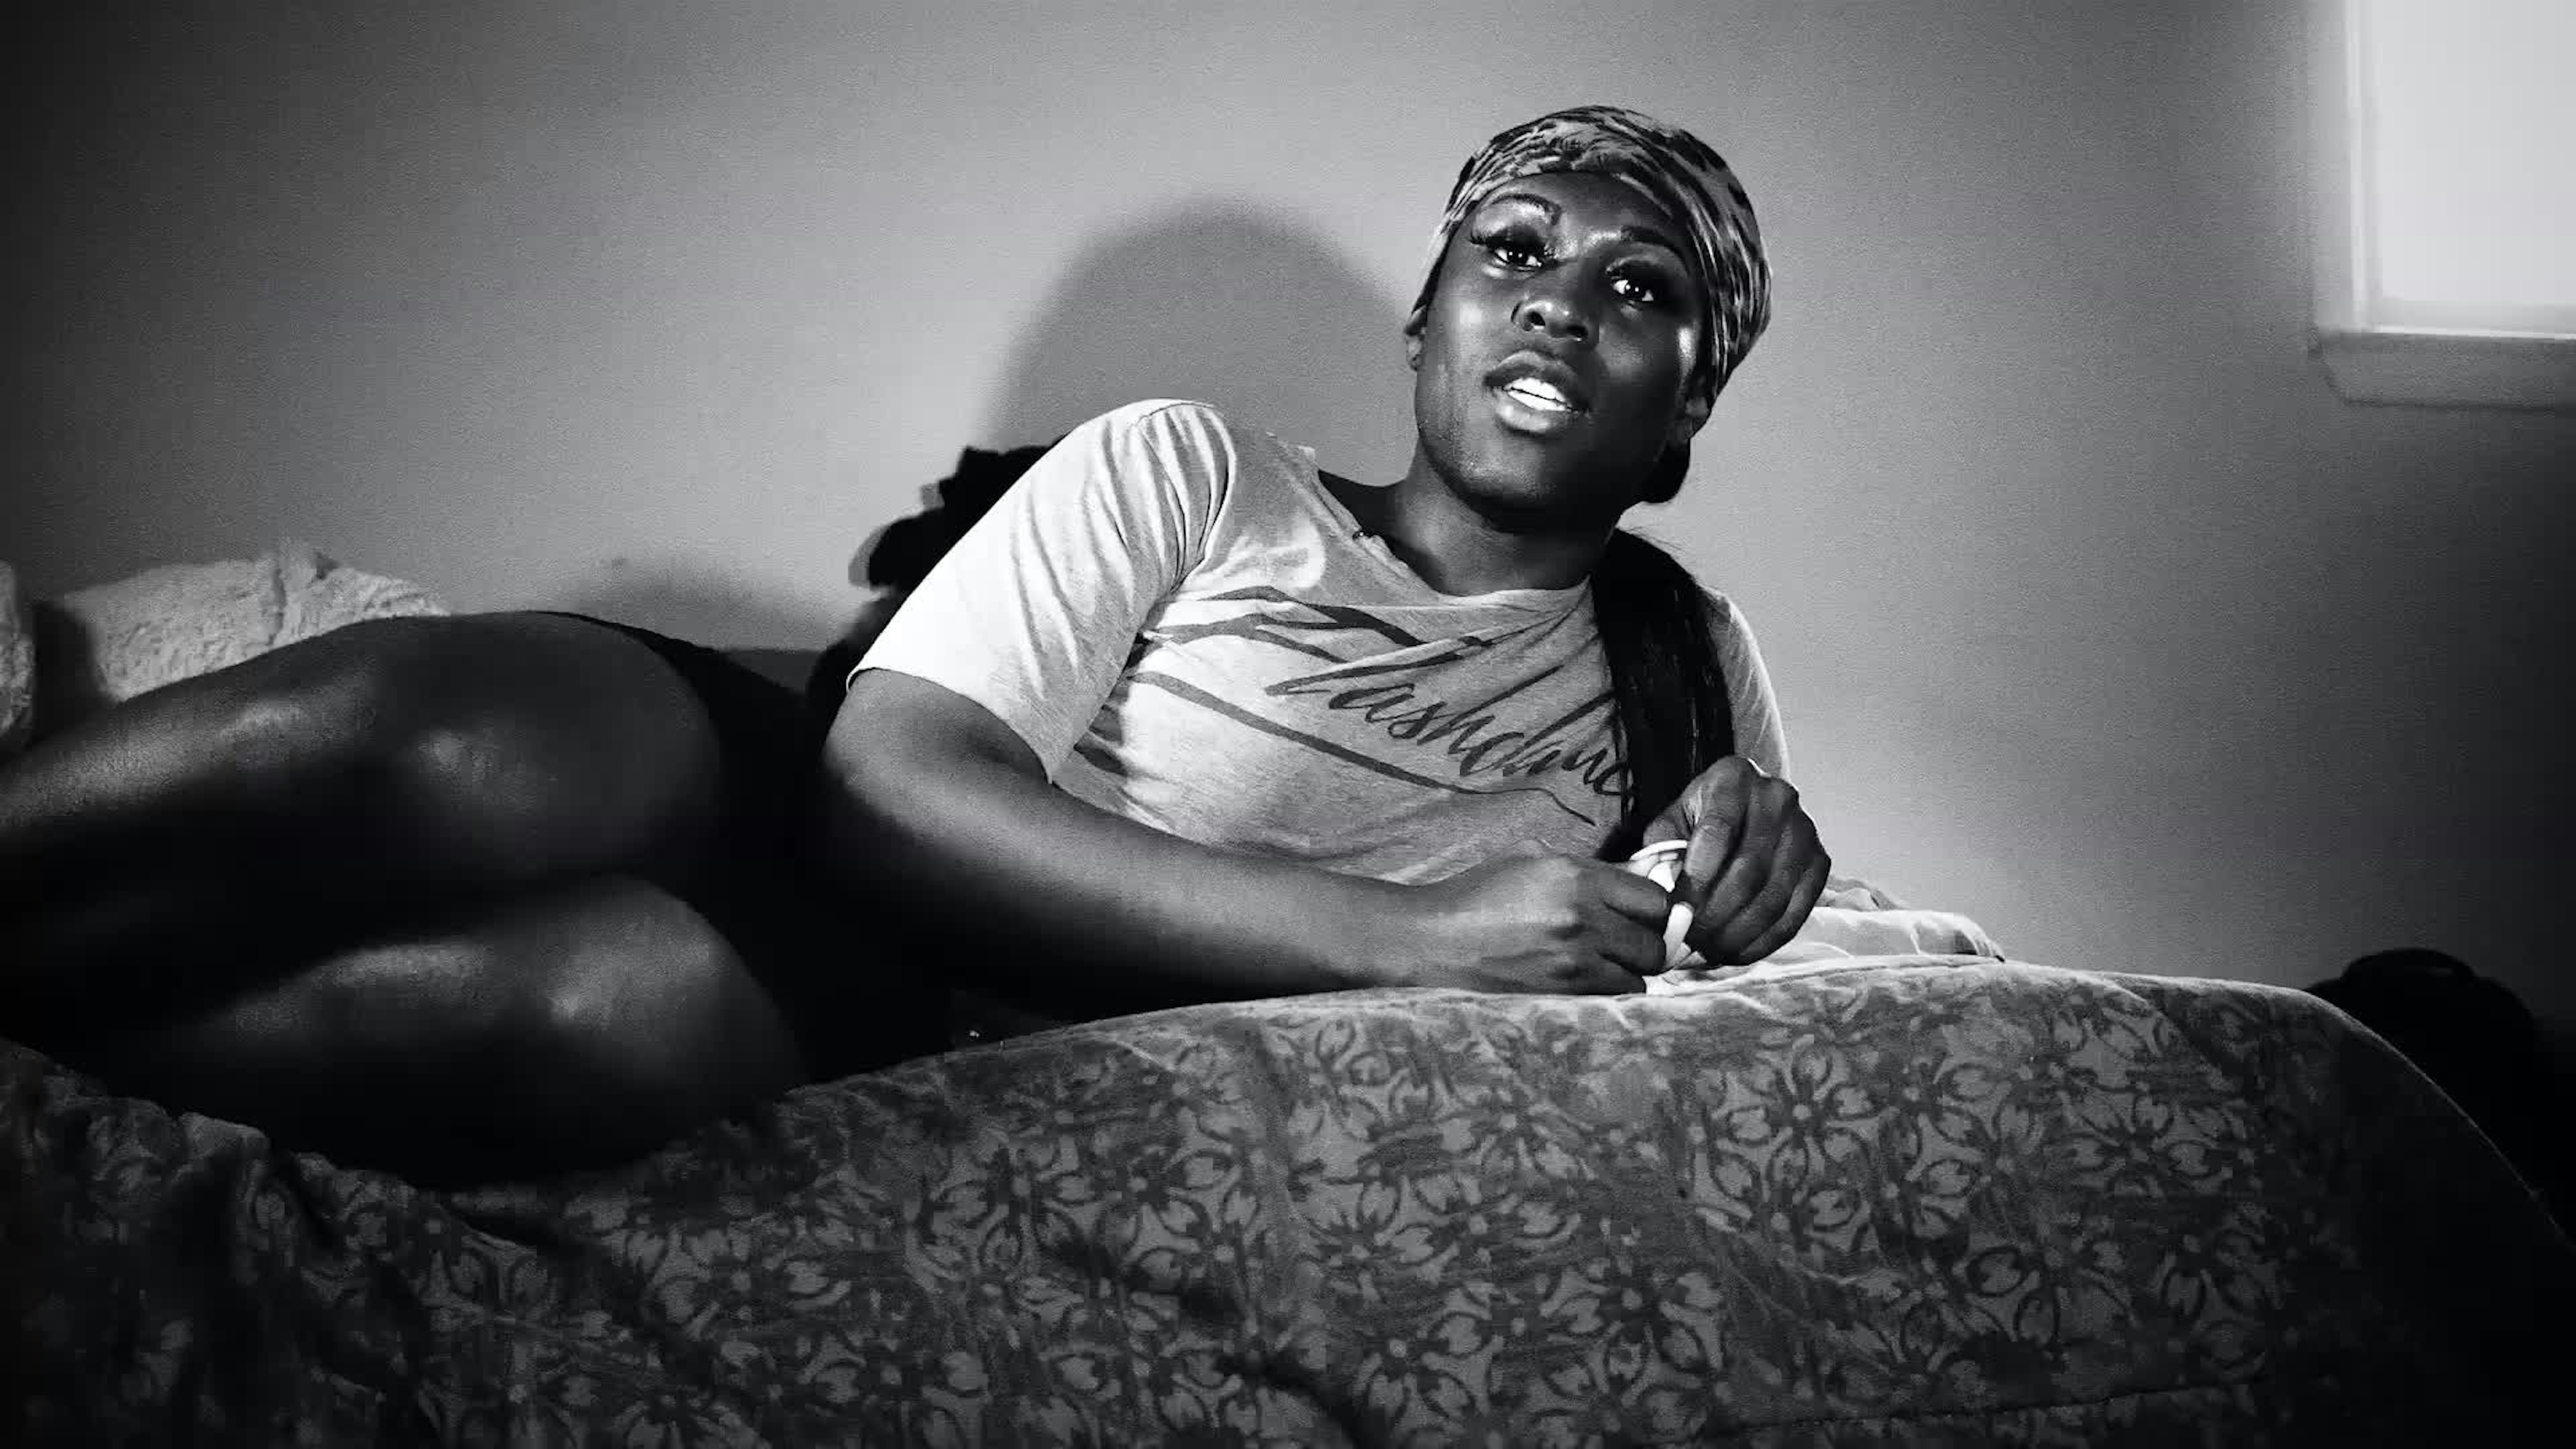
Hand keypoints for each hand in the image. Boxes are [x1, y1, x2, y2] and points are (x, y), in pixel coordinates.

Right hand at [1393, 854, 1672, 993]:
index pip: (1654, 899)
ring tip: (1605, 967)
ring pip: (1641, 977)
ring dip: (1629, 974)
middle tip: (1625, 945)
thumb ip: (1582, 867)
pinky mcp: (1562, 994)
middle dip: (1645, 945)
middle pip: (1655, 944)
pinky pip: (1613, 999)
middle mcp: (1582, 917)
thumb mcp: (1528, 857)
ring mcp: (1574, 961)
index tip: (1640, 916)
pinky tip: (1586, 984)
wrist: (1431, 941)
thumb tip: (1627, 880)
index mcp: (1575, 876)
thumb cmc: (1476, 894)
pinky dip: (1609, 994)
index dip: (1652, 909)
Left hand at [1643, 756, 1829, 966]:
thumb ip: (1662, 854)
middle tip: (1693, 940)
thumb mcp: (1672, 822)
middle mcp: (1776, 797)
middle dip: (1718, 913)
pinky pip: (1796, 912)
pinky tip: (1738, 952)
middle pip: (1750, 868)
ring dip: (1740, 932)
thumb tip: (1664, 901)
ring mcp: (1804, 829)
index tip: (1678, 911)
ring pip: (1775, 895)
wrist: (1744, 807)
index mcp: (1733, 778)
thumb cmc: (1699, 819)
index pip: (1717, 831)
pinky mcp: (1820, 862)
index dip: (1697, 877)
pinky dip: (1765, 940)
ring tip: (1711, 951)